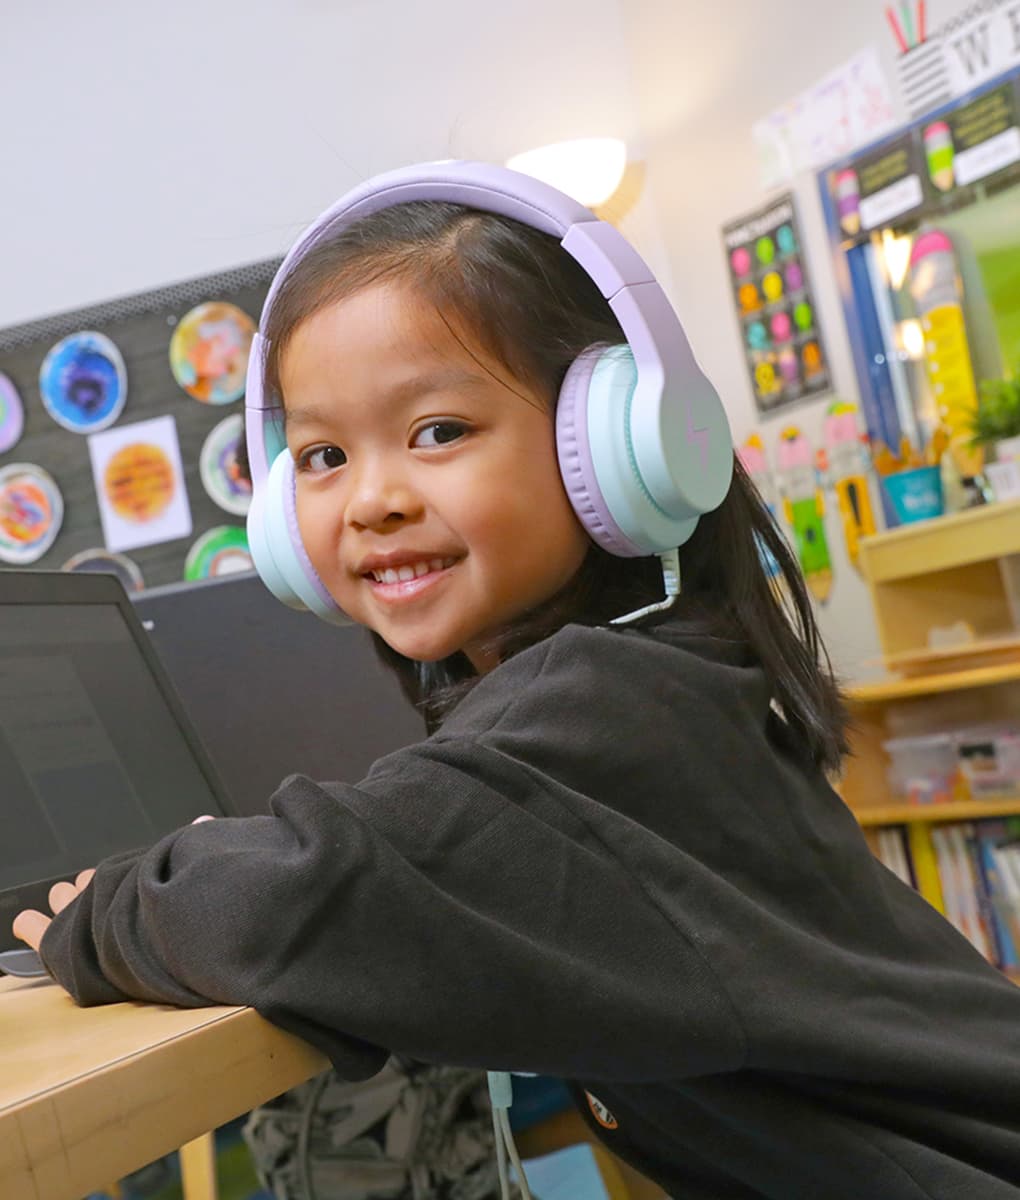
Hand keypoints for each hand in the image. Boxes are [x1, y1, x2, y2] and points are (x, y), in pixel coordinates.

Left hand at [10, 817, 211, 953]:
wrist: (135, 943)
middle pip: (87, 882)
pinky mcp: (53, 941)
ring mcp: (73, 916)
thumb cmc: (162, 913)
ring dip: (66, 904)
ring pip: (61, 898)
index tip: (121, 880)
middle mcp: (98, 890)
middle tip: (99, 901)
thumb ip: (189, 843)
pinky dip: (29, 924)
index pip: (115, 869)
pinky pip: (32, 927)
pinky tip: (27, 922)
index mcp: (123, 876)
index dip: (119, 876)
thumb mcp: (180, 870)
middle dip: (90, 889)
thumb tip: (204, 820)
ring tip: (73, 915)